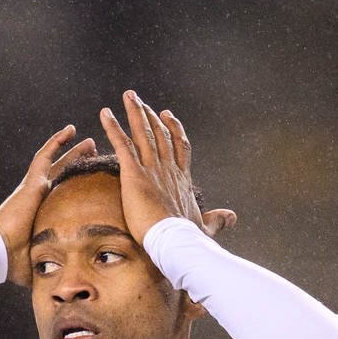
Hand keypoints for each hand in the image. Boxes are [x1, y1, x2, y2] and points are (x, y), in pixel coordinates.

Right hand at [0, 125, 99, 286]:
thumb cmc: (11, 261)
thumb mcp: (37, 261)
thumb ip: (49, 265)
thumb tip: (59, 283)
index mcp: (37, 212)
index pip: (59, 193)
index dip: (72, 185)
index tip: (86, 177)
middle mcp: (35, 196)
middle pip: (60, 173)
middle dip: (76, 163)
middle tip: (93, 152)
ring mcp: (32, 188)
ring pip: (55, 161)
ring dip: (71, 150)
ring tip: (88, 140)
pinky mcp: (30, 184)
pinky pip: (45, 157)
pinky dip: (57, 142)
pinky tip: (71, 130)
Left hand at [97, 91, 236, 242]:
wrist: (176, 241)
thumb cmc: (189, 239)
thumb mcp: (205, 227)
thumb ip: (216, 219)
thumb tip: (232, 217)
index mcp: (182, 179)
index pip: (179, 147)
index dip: (173, 128)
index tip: (166, 114)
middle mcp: (168, 169)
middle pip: (159, 134)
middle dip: (149, 115)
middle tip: (138, 99)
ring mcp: (152, 169)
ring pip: (143, 133)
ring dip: (134, 113)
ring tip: (127, 96)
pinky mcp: (135, 174)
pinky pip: (122, 145)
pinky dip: (112, 128)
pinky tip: (105, 114)